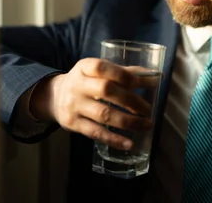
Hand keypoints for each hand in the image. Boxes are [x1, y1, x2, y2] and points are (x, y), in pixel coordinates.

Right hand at [30, 58, 152, 149]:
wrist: (54, 97)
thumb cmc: (86, 82)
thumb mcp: (98, 72)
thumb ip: (124, 73)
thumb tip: (157, 76)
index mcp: (84, 67)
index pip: (102, 67)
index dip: (122, 75)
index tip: (139, 83)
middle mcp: (77, 85)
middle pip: (106, 91)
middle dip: (131, 100)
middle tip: (148, 109)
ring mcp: (73, 105)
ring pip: (103, 114)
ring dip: (128, 121)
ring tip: (146, 125)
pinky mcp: (72, 124)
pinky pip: (95, 133)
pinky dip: (114, 139)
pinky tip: (129, 143)